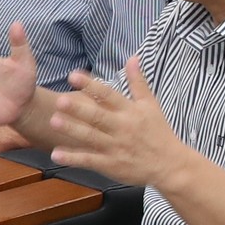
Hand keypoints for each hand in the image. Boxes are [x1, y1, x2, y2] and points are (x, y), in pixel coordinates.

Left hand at [43, 59, 187, 187]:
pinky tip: (56, 154)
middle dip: (78, 108)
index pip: (108, 95)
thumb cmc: (158, 133)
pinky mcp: (111, 165)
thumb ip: (138, 82)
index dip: (91, 85)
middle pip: (97, 116)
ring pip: (90, 137)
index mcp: (130, 112)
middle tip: (59, 100)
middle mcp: (122, 128)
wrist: (170, 166)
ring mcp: (115, 147)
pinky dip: (73, 158)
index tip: (73, 75)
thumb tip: (132, 58)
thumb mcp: (151, 105)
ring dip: (72, 130)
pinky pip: (89, 161)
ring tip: (53, 121)